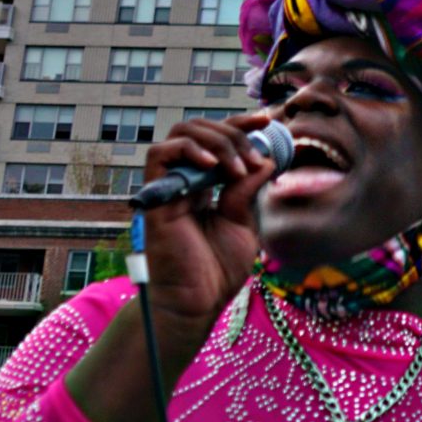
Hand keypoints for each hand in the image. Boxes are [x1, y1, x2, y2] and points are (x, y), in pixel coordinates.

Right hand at [135, 112, 283, 339]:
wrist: (198, 301)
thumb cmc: (218, 270)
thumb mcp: (244, 223)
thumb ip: (248, 191)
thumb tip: (264, 160)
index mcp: (206, 185)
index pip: (218, 140)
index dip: (240, 124)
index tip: (266, 120)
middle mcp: (185, 180)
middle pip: (201, 129)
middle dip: (233, 133)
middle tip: (253, 158)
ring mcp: (169, 186)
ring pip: (181, 133)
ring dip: (216, 141)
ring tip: (236, 168)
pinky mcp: (154, 197)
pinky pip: (159, 154)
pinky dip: (188, 149)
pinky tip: (212, 165)